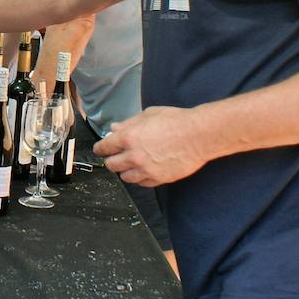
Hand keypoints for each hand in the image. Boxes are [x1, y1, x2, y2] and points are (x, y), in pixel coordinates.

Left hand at [93, 106, 213, 186]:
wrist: (198, 136)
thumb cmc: (176, 121)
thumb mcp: (148, 115)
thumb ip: (128, 123)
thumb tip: (115, 128)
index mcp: (128, 137)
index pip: (104, 147)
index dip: (100, 148)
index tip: (100, 149)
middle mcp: (133, 156)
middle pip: (111, 164)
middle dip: (111, 160)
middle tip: (115, 156)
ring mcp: (145, 170)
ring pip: (125, 177)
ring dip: (125, 170)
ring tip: (130, 164)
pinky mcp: (158, 179)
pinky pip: (141, 183)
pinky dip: (139, 178)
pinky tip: (143, 170)